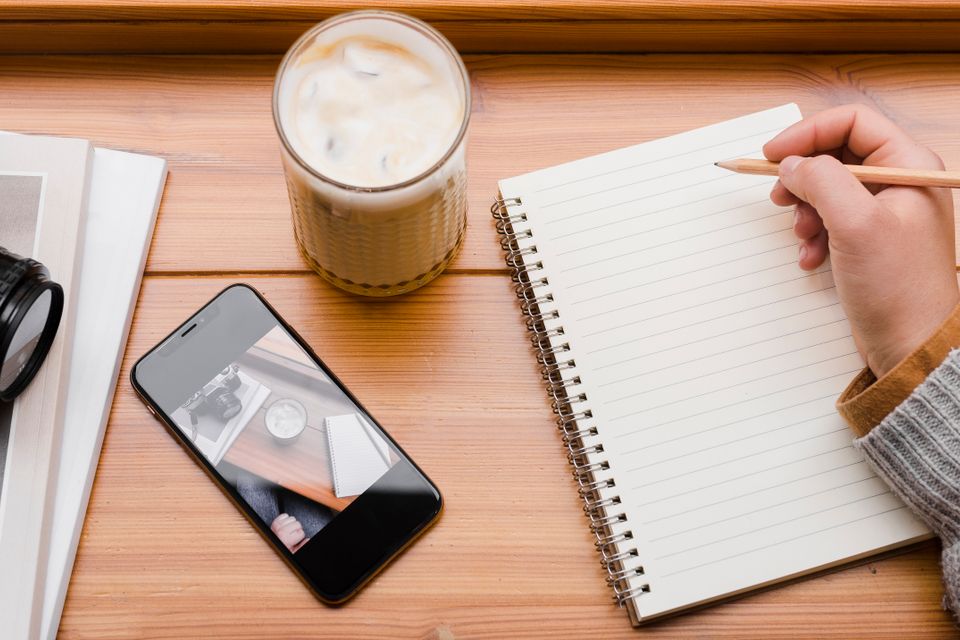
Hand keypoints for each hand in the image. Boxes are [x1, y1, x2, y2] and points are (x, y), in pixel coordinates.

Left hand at [271, 513, 307, 551]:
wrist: (275, 545)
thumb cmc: (283, 547)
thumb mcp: (293, 551)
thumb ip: (301, 546)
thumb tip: (307, 539)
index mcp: (286, 540)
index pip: (301, 532)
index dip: (300, 536)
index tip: (295, 539)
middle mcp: (280, 532)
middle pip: (297, 523)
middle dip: (297, 528)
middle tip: (292, 534)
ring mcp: (277, 526)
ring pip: (292, 518)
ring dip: (292, 523)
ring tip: (288, 530)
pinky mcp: (275, 522)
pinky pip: (284, 515)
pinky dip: (286, 519)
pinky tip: (285, 526)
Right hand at [763, 104, 957, 377]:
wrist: (911, 342)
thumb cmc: (899, 286)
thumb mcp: (855, 224)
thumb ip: (820, 181)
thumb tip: (791, 164)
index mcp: (908, 166)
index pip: (851, 122)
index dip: (807, 133)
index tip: (773, 155)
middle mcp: (898, 182)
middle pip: (835, 154)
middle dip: (803, 176)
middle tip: (780, 197)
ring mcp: (883, 212)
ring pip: (827, 188)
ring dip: (805, 210)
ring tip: (803, 235)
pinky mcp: (868, 239)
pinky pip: (829, 220)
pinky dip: (812, 235)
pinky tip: (811, 257)